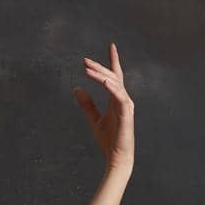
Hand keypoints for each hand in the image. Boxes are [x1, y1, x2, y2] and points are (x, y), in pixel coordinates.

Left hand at [73, 43, 134, 173]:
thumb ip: (87, 105)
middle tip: (84, 61)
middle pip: (113, 77)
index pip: (116, 76)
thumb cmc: (109, 141)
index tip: (111, 46)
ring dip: (102, 76)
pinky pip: (120, 97)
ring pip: (116, 84)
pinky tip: (104, 81)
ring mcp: (127, 106)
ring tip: (88, 70)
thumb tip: (76, 88)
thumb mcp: (94, 120)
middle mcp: (124, 100)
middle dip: (99, 67)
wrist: (117, 158)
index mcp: (117, 99)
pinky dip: (113, 88)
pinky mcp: (127, 115)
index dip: (113, 61)